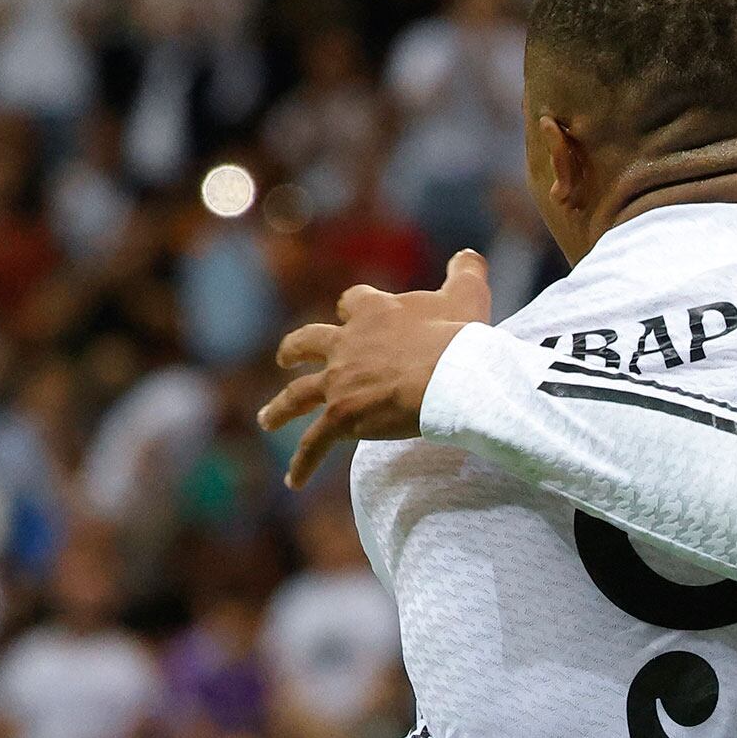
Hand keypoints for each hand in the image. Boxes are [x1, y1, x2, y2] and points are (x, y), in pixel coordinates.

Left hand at [257, 250, 491, 487]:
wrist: (449, 376)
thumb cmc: (459, 337)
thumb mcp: (466, 295)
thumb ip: (464, 272)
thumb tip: (468, 255)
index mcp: (374, 313)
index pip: (352, 303)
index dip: (352, 309)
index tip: (351, 313)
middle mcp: (347, 344)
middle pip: (309, 342)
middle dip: (296, 350)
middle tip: (287, 358)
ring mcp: (340, 381)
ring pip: (298, 394)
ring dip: (281, 408)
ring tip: (268, 419)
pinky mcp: (342, 417)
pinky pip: (314, 443)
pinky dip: (303, 463)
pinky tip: (294, 482)